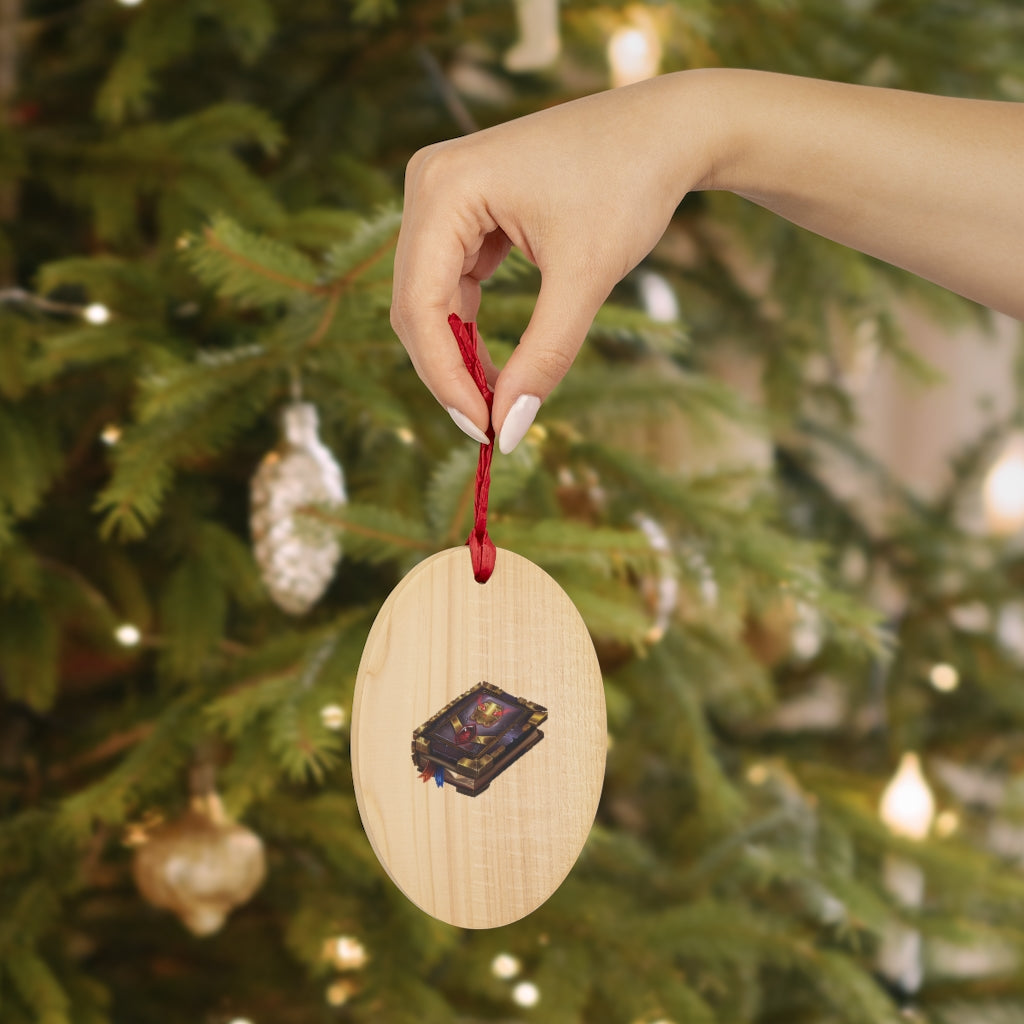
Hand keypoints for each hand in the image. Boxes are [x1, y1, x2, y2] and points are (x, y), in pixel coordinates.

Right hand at [390, 73, 718, 451]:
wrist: (665, 130)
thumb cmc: (629, 186)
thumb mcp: (585, 278)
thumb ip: (543, 357)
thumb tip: (507, 430)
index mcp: (444, 187)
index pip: (420, 306)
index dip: (445, 378)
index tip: (484, 431)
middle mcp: (428, 183)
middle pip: (415, 305)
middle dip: (449, 371)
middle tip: (489, 426)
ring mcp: (442, 193)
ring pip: (429, 299)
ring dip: (458, 354)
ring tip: (497, 400)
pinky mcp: (463, 207)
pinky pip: (450, 282)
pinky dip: (470, 326)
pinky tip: (496, 364)